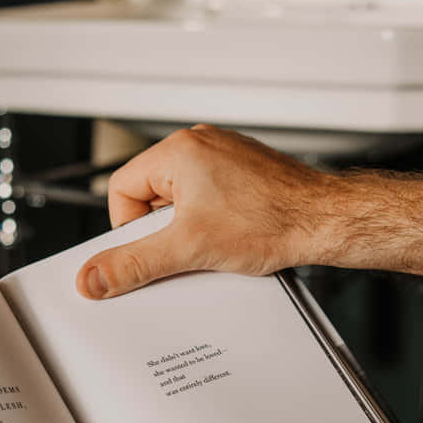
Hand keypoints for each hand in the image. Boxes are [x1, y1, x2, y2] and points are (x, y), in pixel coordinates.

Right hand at [76, 125, 324, 299]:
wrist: (327, 222)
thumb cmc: (274, 221)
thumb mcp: (189, 249)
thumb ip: (134, 264)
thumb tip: (95, 277)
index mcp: (179, 151)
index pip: (122, 192)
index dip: (131, 230)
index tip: (150, 250)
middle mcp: (200, 145)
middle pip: (150, 197)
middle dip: (164, 231)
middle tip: (186, 248)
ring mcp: (224, 157)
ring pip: (181, 201)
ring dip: (190, 228)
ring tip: (216, 242)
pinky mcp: (243, 173)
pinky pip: (208, 199)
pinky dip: (212, 223)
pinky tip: (232, 238)